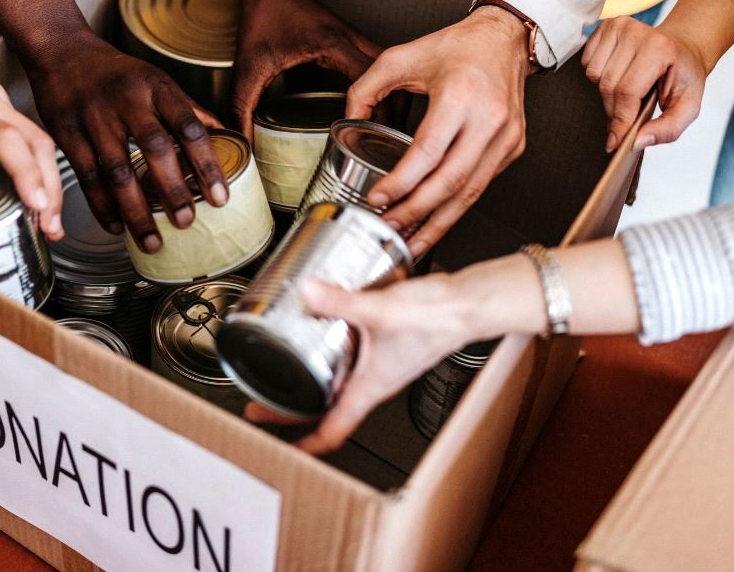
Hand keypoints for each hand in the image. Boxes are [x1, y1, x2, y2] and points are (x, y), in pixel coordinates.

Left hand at [0, 50, 62, 238]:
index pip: (5, 139)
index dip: (26, 173)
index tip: (37, 204)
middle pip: (37, 143)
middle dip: (50, 189)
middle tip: (48, 227)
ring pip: (41, 138)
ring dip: (50, 179)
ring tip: (47, 219)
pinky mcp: (1, 101)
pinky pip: (31, 132)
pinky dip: (39, 164)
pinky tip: (36, 189)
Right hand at [26, 30, 227, 251]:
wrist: (61, 51)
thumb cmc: (116, 72)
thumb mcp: (157, 80)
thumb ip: (188, 110)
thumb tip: (228, 136)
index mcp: (157, 88)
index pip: (189, 127)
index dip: (207, 164)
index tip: (220, 196)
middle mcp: (127, 101)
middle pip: (154, 149)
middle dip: (172, 190)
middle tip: (187, 222)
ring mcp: (95, 117)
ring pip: (118, 170)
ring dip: (136, 210)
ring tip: (153, 240)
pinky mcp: (67, 133)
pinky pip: (87, 176)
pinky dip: (102, 206)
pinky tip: (117, 227)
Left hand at [231, 0, 380, 136]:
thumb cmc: (263, 15)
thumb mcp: (249, 66)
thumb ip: (242, 105)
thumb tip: (241, 138)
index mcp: (333, 44)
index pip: (370, 81)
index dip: (372, 112)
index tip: (364, 138)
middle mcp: (351, 39)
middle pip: (393, 76)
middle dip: (394, 110)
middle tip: (385, 142)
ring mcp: (355, 37)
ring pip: (391, 69)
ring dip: (393, 98)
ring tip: (383, 130)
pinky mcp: (352, 40)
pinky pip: (379, 65)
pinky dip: (383, 86)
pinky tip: (373, 107)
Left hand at [245, 274, 488, 453]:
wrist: (469, 302)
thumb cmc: (437, 318)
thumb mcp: (379, 310)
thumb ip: (341, 300)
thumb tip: (306, 292)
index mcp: (370, 387)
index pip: (331, 430)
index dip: (302, 441)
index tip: (274, 438)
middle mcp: (375, 379)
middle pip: (327, 405)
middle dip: (294, 404)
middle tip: (264, 397)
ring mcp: (382, 360)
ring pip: (340, 377)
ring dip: (313, 373)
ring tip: (285, 362)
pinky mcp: (387, 339)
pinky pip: (354, 351)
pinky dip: (335, 343)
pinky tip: (325, 320)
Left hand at [346, 8, 530, 255]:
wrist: (503, 39)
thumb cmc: (455, 47)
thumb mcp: (401, 57)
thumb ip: (366, 89)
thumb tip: (346, 122)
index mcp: (460, 95)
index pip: (428, 151)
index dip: (401, 181)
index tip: (377, 198)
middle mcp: (488, 119)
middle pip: (450, 181)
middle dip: (415, 212)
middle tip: (387, 227)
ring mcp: (506, 137)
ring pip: (470, 193)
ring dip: (437, 223)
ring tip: (409, 240)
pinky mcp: (513, 147)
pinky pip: (481, 185)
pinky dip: (455, 208)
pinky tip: (433, 220)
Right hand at [582, 16, 707, 151]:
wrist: (682, 46)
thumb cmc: (684, 76)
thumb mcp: (688, 107)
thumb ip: (668, 129)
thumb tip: (637, 142)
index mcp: (659, 48)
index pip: (627, 91)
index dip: (620, 120)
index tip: (614, 142)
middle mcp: (635, 31)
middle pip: (608, 85)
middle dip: (614, 109)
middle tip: (628, 116)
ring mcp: (617, 25)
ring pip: (593, 74)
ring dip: (606, 91)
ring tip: (628, 89)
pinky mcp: (604, 25)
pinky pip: (586, 62)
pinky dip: (599, 75)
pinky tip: (618, 72)